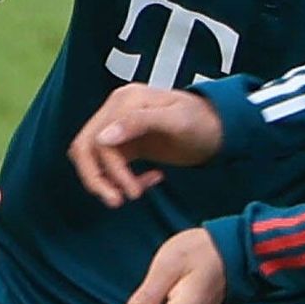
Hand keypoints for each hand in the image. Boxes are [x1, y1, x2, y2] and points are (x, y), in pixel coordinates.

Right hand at [69, 85, 223, 205]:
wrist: (219, 126)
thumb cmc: (201, 121)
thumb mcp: (175, 120)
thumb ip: (138, 123)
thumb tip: (102, 138)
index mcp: (125, 101)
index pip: (98, 140)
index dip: (110, 170)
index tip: (132, 192)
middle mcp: (116, 110)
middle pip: (85, 148)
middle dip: (98, 179)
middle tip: (118, 202)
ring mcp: (119, 126)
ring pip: (93, 158)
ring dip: (106, 181)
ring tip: (134, 194)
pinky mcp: (126, 142)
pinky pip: (109, 164)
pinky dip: (122, 178)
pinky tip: (151, 180)